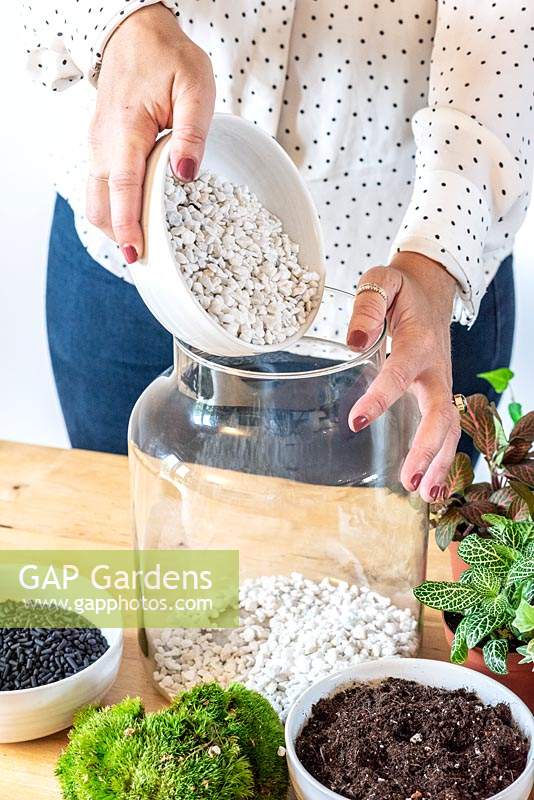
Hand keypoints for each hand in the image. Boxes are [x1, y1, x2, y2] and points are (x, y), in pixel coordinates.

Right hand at [87, 4, 214, 262]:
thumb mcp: (196, 88)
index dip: (128, 225)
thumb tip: (185, 177)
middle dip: (118, 235)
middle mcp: (103, 143)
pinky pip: (99, 186)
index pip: (121, 188)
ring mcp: (97, 145)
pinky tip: (136, 218)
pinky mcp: (100, 147)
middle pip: (98, 204)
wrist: (134, 34)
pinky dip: (112, 208)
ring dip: (114, 225)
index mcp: (126, 131)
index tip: (136, 254)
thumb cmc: (169, 59)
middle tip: (144, 261)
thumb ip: (192, 133)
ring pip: (94, 198)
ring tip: (142, 246)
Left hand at [346, 252, 459, 502]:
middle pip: (440, 414)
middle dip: (427, 450)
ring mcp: (441, 384)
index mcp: (418, 342)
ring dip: (439, 464)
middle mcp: (436, 369)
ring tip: (425, 497)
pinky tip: (428, 488)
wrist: (432, 289)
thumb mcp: (380, 282)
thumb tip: (353, 340)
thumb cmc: (401, 290)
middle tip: (408, 480)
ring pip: (448, 429)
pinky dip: (440, 460)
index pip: (399, 373)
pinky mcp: (438, 395)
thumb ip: (367, 306)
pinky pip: (445, 430)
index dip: (380, 397)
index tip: (356, 421)